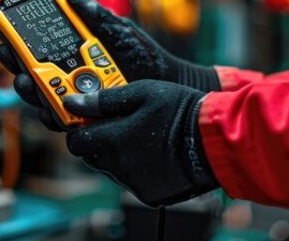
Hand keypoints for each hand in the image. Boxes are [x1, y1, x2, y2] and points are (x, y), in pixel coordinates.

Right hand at [0, 0, 219, 129]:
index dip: (15, 38)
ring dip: (28, 89)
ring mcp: (75, 98)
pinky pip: (62, 119)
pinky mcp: (86, 118)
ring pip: (41, 97)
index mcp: (72, 52)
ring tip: (26, 80)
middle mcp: (68, 76)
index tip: (3, 27)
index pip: (35, 46)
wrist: (168, 82)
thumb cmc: (143, 55)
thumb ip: (95, 15)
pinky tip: (50, 106)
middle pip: (30, 72)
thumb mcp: (118, 30)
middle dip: (14, 63)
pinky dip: (52, 114)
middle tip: (9, 54)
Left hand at [62, 80, 218, 206]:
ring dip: (119, 156)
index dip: (79, 129)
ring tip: (144, 139)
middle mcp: (119, 165)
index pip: (77, 142)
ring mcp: (134, 183)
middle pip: (93, 157)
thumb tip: (74, 101)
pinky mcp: (149, 195)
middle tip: (119, 127)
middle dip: (99, 142)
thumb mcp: (143, 93)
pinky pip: (132, 182)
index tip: (89, 120)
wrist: (214, 142)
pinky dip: (137, 170)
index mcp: (114, 140)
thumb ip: (105, 100)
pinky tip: (155, 155)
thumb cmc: (181, 111)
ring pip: (113, 169)